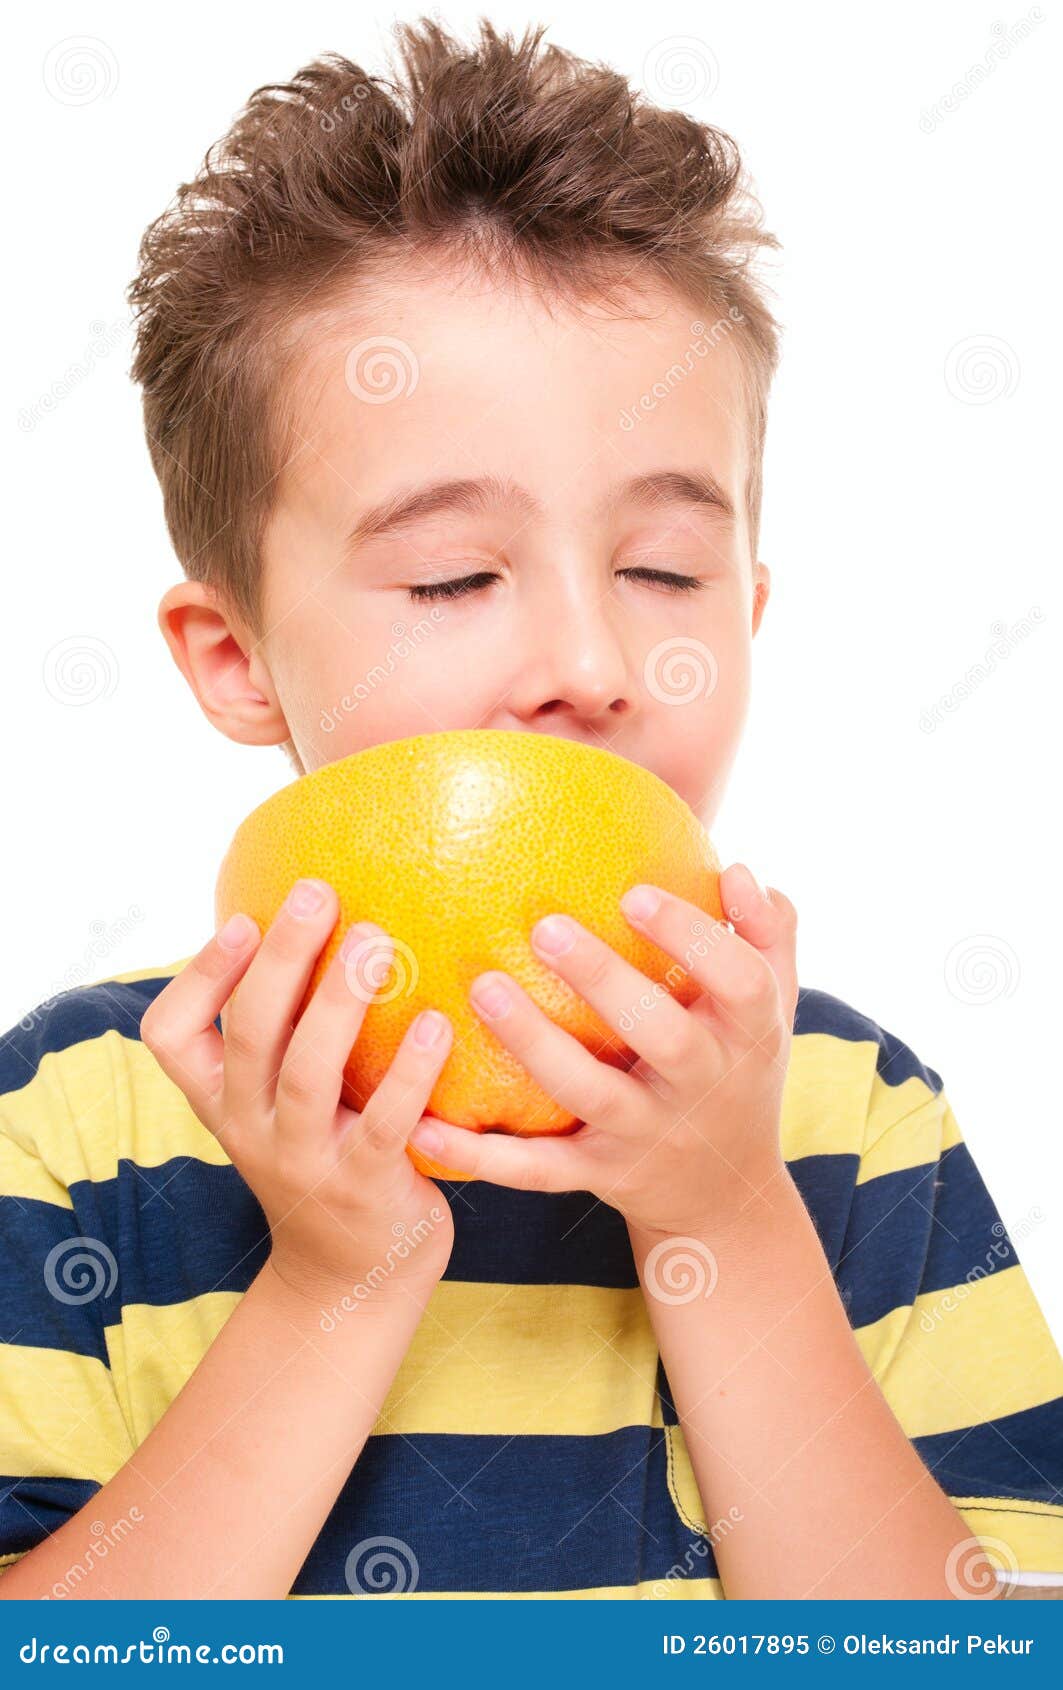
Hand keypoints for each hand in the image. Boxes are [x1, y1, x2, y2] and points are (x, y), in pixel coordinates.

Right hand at [140, 878, 455, 1305]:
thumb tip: (324, 921)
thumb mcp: (283, 1100)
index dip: (199, 976)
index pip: (172, 1035)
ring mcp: (304, 1162)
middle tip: (318, 894)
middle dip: (280, 961)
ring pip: (308, 1076)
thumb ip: (287, 1031)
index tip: (242, 918)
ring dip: (339, 1004)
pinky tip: (439, 1024)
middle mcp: (251, 1129)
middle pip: (250, 1036)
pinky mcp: (365, 1189)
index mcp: (223, 1100)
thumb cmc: (327, 1157)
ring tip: (377, 943)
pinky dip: (410, 1073)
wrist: (351, 1278)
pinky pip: (385, 1125)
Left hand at [408, 864, 798, 1237]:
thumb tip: (737, 869)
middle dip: (606, 982)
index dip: (691, 938)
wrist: (726, 1196)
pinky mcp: (600, 1174)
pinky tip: (424, 1130)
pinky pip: (538, 1170)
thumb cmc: (738, 1065)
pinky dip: (483, 1157)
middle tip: (544, 927)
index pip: (738, 982)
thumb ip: (767, 931)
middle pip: (661, 1036)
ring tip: (483, 989)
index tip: (634, 892)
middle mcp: (702, 1085)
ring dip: (536, 1045)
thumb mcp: (775, 1003)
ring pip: (591, 1095)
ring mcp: (649, 1134)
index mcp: (748, 1034)